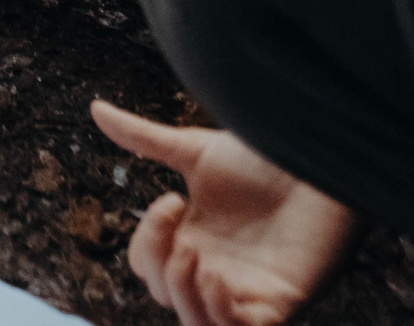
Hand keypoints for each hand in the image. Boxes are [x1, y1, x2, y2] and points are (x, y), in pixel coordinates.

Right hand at [92, 101, 359, 325]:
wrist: (319, 161)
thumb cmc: (265, 156)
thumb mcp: (196, 150)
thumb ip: (145, 139)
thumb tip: (94, 108)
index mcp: (193, 238)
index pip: (148, 264)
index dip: (148, 241)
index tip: (173, 200)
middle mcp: (215, 269)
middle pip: (164, 293)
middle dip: (161, 263)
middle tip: (181, 221)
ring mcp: (246, 290)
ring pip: (195, 322)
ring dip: (184, 295)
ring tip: (196, 257)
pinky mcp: (279, 304)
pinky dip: (221, 314)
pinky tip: (218, 277)